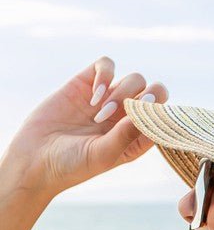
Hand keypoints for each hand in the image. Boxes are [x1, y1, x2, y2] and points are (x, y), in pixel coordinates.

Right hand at [5, 55, 168, 200]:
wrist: (35, 158)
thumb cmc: (72, 165)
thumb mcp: (102, 155)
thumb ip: (125, 136)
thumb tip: (148, 113)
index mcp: (138, 137)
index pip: (163, 116)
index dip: (159, 111)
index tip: (143, 114)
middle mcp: (127, 116)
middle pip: (154, 91)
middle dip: (141, 97)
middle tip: (119, 112)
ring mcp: (109, 98)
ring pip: (134, 79)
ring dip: (120, 92)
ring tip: (98, 114)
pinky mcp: (88, 83)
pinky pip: (107, 65)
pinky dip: (104, 75)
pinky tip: (92, 96)